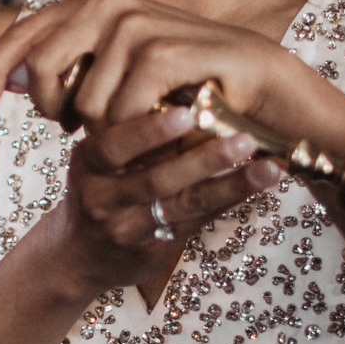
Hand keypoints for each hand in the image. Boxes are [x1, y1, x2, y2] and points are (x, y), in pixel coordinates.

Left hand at [0, 0, 304, 136]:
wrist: (256, 86)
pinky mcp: (162, 52)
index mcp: (88, 2)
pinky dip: (136, 132)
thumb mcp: (115, 69)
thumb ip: (69, 64)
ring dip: (106, 129)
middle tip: (76, 128)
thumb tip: (6, 81)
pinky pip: (119, 111)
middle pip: (41, 68)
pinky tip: (161, 125)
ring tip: (137, 123)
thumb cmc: (182, 82)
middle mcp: (107, 3)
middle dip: (53, 109)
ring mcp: (136, 24)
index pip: (19, 32)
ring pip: (83, 101)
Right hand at [35, 101, 281, 299]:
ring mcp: (126, 228)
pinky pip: (196, 221)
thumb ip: (128, 136)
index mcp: (87, 165)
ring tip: (268, 168)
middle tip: (243, 138)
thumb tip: (187, 85)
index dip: (147, 131)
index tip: (185, 111)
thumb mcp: (96, 162)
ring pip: (183, 204)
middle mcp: (102, 199)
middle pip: (154, 179)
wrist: (76, 258)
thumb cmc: (98, 191)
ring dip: (229, 184)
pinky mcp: (151, 250)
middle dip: (202, 159)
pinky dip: (229, 200)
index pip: (112, 145)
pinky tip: (258, 186)